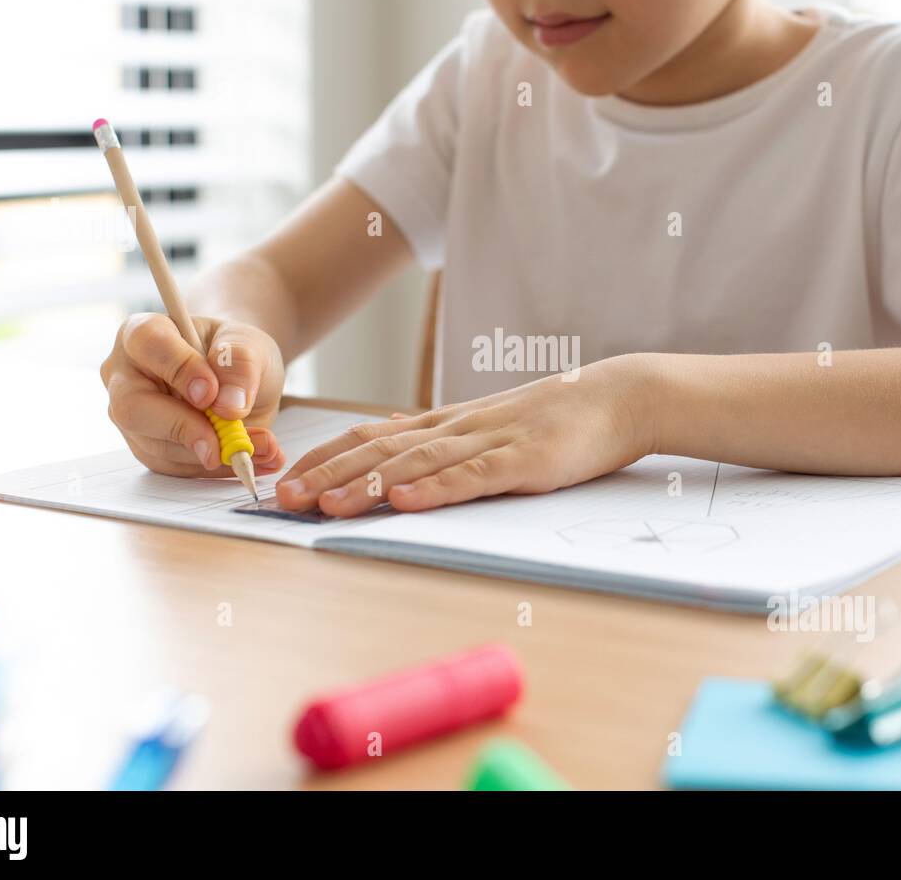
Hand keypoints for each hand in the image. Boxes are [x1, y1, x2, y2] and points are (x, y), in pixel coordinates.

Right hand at [101, 314, 287, 476]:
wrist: (237, 378)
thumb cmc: (234, 353)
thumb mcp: (250, 345)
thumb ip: (241, 364)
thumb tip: (228, 405)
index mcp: (142, 333)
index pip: (147, 344)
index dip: (179, 368)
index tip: (211, 392)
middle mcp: (125, 376)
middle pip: (133, 407)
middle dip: (185, 428)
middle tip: (229, 440)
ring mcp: (132, 417)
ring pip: (157, 446)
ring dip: (214, 452)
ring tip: (262, 445)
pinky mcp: (149, 448)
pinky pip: (176, 468)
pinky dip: (218, 468)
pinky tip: (251, 457)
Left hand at [275, 355, 655, 516]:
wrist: (619, 396)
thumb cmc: (557, 415)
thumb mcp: (488, 422)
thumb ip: (440, 432)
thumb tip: (389, 426)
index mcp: (448, 423)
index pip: (371, 436)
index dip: (325, 456)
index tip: (285, 478)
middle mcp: (458, 428)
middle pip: (380, 449)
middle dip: (326, 474)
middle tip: (281, 499)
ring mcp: (490, 442)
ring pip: (417, 463)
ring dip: (366, 485)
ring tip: (324, 505)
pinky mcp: (524, 461)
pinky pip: (473, 477)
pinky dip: (435, 489)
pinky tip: (404, 500)